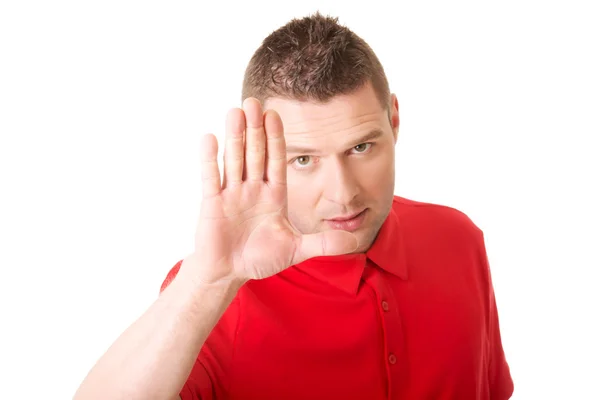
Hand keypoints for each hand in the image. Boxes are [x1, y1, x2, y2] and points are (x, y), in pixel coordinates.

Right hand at [181, 98, 357, 284]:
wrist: (230, 272)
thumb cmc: (259, 258)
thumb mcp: (295, 250)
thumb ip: (322, 244)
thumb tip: (354, 242)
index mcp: (273, 195)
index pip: (277, 161)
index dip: (277, 138)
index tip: (277, 115)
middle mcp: (252, 189)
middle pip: (255, 153)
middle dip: (256, 128)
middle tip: (255, 101)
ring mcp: (232, 194)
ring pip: (234, 159)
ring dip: (235, 136)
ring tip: (236, 111)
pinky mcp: (212, 204)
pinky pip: (211, 178)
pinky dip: (209, 159)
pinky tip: (209, 138)